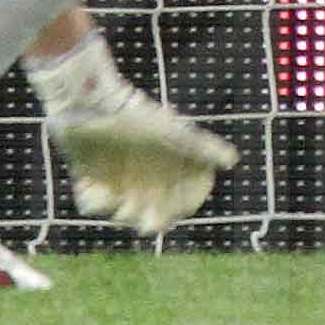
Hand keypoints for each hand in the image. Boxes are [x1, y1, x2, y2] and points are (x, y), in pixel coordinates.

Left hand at [49, 87, 240, 237]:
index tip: (172, 212)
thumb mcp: (174, 133)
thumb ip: (203, 147)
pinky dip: (92, 199)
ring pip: (120, 212)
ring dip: (118, 210)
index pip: (178, 202)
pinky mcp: (90, 177)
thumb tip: (233, 159)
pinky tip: (91, 187)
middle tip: (144, 223)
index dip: (178, 209)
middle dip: (148, 220)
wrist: (91, 102)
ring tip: (110, 196)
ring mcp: (116, 179)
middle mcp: (142, 177)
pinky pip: (91, 202)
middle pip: (150, 214)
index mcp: (163, 169)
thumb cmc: (137, 116)